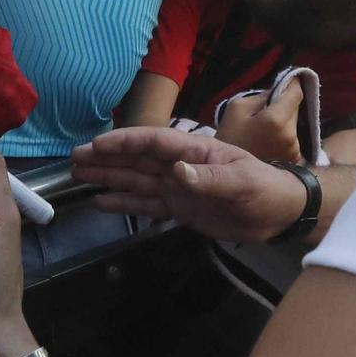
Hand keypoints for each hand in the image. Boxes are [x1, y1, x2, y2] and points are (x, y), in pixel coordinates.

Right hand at [72, 125, 306, 244]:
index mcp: (193, 151)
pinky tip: (102, 202)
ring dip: (108, 177)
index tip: (96, 145)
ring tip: (79, 176)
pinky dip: (124, 203)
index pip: (152, 142)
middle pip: (136, 160)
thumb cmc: (265, 189)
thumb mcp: (242, 182)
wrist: (281, 214)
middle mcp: (179, 167)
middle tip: (74, 159)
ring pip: (135, 180)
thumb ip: (209, 178)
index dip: (123, 142)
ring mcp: (177, 187)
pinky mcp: (179, 209)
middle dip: (106, 158)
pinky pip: (146, 204)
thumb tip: (177, 171)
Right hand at [214, 82, 303, 164]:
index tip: (289, 79)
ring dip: (286, 118)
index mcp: (276, 119)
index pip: (296, 93)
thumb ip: (261, 95)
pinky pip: (294, 137)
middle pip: (297, 108)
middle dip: (286, 102)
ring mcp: (295, 149)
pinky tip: (271, 137)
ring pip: (296, 123)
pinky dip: (286, 132)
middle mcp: (291, 135)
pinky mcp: (295, 159)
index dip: (293, 84)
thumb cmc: (229, 136)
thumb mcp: (237, 108)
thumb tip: (280, 89)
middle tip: (270, 104)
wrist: (227, 172)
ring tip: (267, 124)